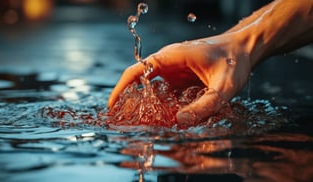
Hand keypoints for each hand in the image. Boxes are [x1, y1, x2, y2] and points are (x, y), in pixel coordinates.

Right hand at [108, 33, 251, 124]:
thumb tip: (180, 121)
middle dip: (130, 100)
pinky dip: (161, 105)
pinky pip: (165, 93)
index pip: (137, 70)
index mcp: (172, 57)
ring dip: (146, 104)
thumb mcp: (224, 86)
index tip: (112, 105)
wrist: (244, 48)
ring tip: (141, 123)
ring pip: (152, 88)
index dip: (122, 87)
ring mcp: (174, 70)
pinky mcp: (180, 78)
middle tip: (123, 121)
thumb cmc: (234, 60)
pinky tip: (164, 119)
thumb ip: (205, 105)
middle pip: (140, 81)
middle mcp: (169, 62)